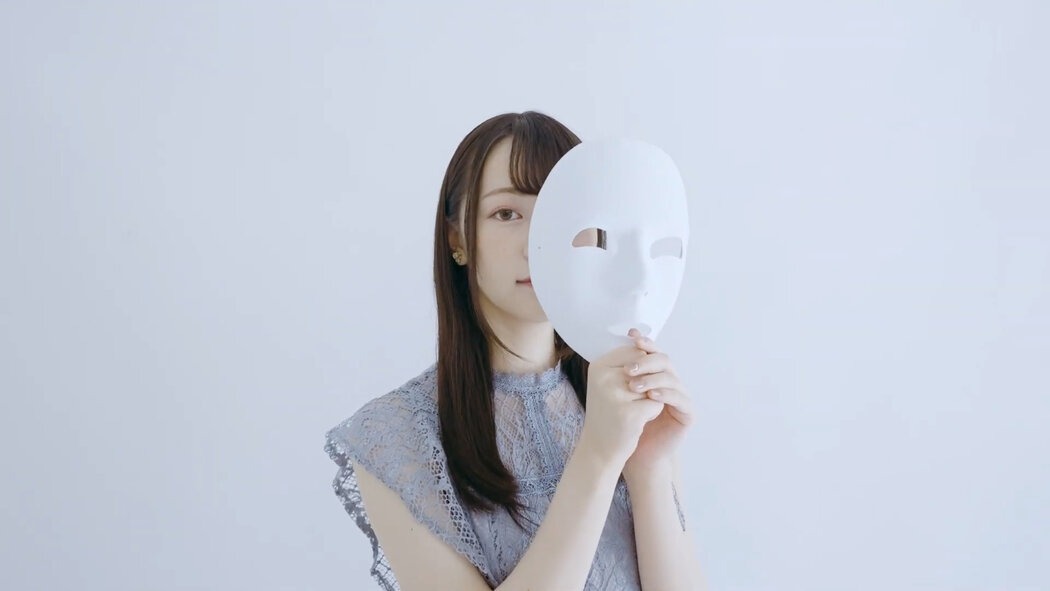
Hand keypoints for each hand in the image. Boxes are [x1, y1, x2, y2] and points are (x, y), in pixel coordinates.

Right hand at [576, 343, 664, 470]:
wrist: (599, 448)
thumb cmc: (608, 413)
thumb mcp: (609, 383)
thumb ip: (627, 363)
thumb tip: (649, 350)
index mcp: (597, 366)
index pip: (635, 352)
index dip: (639, 370)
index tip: (624, 388)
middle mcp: (604, 378)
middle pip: (646, 369)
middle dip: (645, 386)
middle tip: (625, 403)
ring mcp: (615, 396)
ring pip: (653, 386)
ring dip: (648, 399)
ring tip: (630, 411)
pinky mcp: (630, 413)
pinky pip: (657, 403)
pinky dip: (652, 413)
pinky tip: (636, 422)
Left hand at [621, 329, 694, 481]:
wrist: (636, 453)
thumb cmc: (626, 423)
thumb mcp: (620, 393)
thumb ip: (622, 370)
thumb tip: (617, 342)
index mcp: (656, 374)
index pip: (653, 351)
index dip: (644, 343)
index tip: (630, 338)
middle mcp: (671, 382)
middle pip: (664, 360)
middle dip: (646, 361)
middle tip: (627, 369)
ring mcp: (681, 396)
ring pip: (671, 378)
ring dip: (652, 379)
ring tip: (633, 385)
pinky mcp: (687, 413)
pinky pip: (680, 398)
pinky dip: (665, 394)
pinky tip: (651, 396)